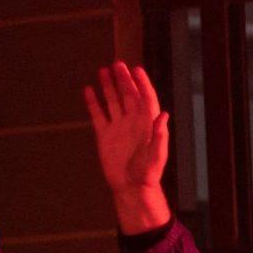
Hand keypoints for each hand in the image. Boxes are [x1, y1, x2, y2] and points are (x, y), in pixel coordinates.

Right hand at [82, 63, 174, 235]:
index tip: (136, 69)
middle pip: (129, 95)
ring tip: (104, 70)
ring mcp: (118, 127)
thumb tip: (164, 114)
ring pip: (113, 101)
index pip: (146, 98)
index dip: (142, 84)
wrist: (130, 187)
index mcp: (147, 124)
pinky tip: (88, 90)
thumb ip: (160, 135)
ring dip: (109, 87)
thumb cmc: (147, 173)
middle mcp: (133, 122)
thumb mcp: (157, 155)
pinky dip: (93, 103)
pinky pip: (98, 115)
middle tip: (118, 64)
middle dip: (124, 80)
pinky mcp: (104, 135)